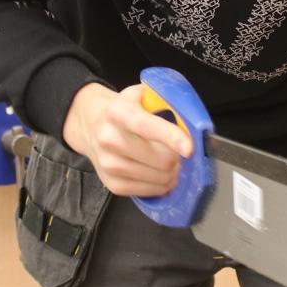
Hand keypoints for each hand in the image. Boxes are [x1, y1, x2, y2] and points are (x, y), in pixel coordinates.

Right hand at [62, 83, 192, 196]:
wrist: (92, 126)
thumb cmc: (126, 110)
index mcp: (118, 113)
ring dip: (173, 172)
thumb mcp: (142, 95)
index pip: (147, 126)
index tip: (189, 148)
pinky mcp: (112, 184)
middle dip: (179, 157)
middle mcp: (109, 139)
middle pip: (160, 159)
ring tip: (169, 161)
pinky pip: (150, 192)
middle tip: (179, 151)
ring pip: (159, 178)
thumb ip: (166, 101)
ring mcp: (108, 164)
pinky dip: (162, 185)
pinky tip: (160, 172)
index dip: (171, 137)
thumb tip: (193, 121)